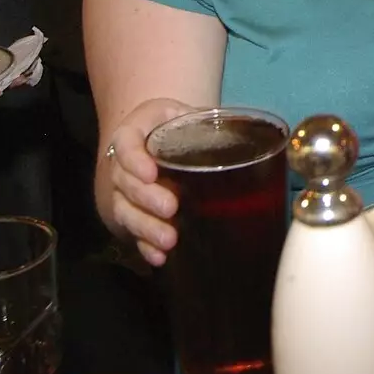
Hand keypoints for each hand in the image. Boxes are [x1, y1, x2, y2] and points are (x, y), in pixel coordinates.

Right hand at [102, 97, 202, 265]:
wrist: (157, 138)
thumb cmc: (181, 125)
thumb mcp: (190, 115)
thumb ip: (208, 124)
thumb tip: (250, 136)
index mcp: (136, 131)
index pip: (127, 144)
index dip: (135, 160)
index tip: (151, 173)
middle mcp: (123, 163)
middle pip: (125, 182)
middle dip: (146, 198)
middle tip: (170, 208)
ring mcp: (124, 191)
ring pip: (125, 210)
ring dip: (145, 227)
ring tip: (168, 241)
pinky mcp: (131, 214)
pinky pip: (131, 232)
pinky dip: (144, 246)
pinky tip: (159, 257)